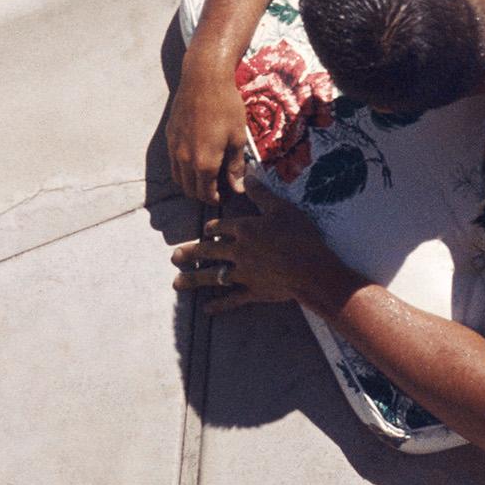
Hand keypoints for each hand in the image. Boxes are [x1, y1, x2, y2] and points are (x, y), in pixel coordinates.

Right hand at [167, 74, 252, 205]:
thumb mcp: (237, 137)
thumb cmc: (226, 106)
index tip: (226, 194)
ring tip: (206, 175)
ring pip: (178, 178)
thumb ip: (235, 166)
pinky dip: (182, 168)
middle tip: (218, 186)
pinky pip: (173, 162)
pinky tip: (195, 157)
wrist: (204, 79)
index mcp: (204, 163)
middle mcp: (185, 160)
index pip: (206, 194)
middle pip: (190, 190)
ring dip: (190, 183)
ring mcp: (174, 149)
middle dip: (203, 194)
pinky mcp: (169, 136)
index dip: (216, 199)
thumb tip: (237, 189)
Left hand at [172, 175, 340, 311]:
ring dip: (194, 280)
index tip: (204, 230)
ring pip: (214, 276)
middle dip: (191, 253)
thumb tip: (247, 176)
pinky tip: (206, 308)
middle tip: (174, 257)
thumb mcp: (281, 208)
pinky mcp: (252, 292)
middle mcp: (239, 251)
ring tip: (177, 283)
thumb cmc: (298, 235)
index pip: (222, 226)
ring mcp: (243, 274)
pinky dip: (219, 304)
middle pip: (210, 251)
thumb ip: (262, 194)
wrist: (310, 268)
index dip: (212, 227)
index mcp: (245, 229)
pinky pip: (231, 300)